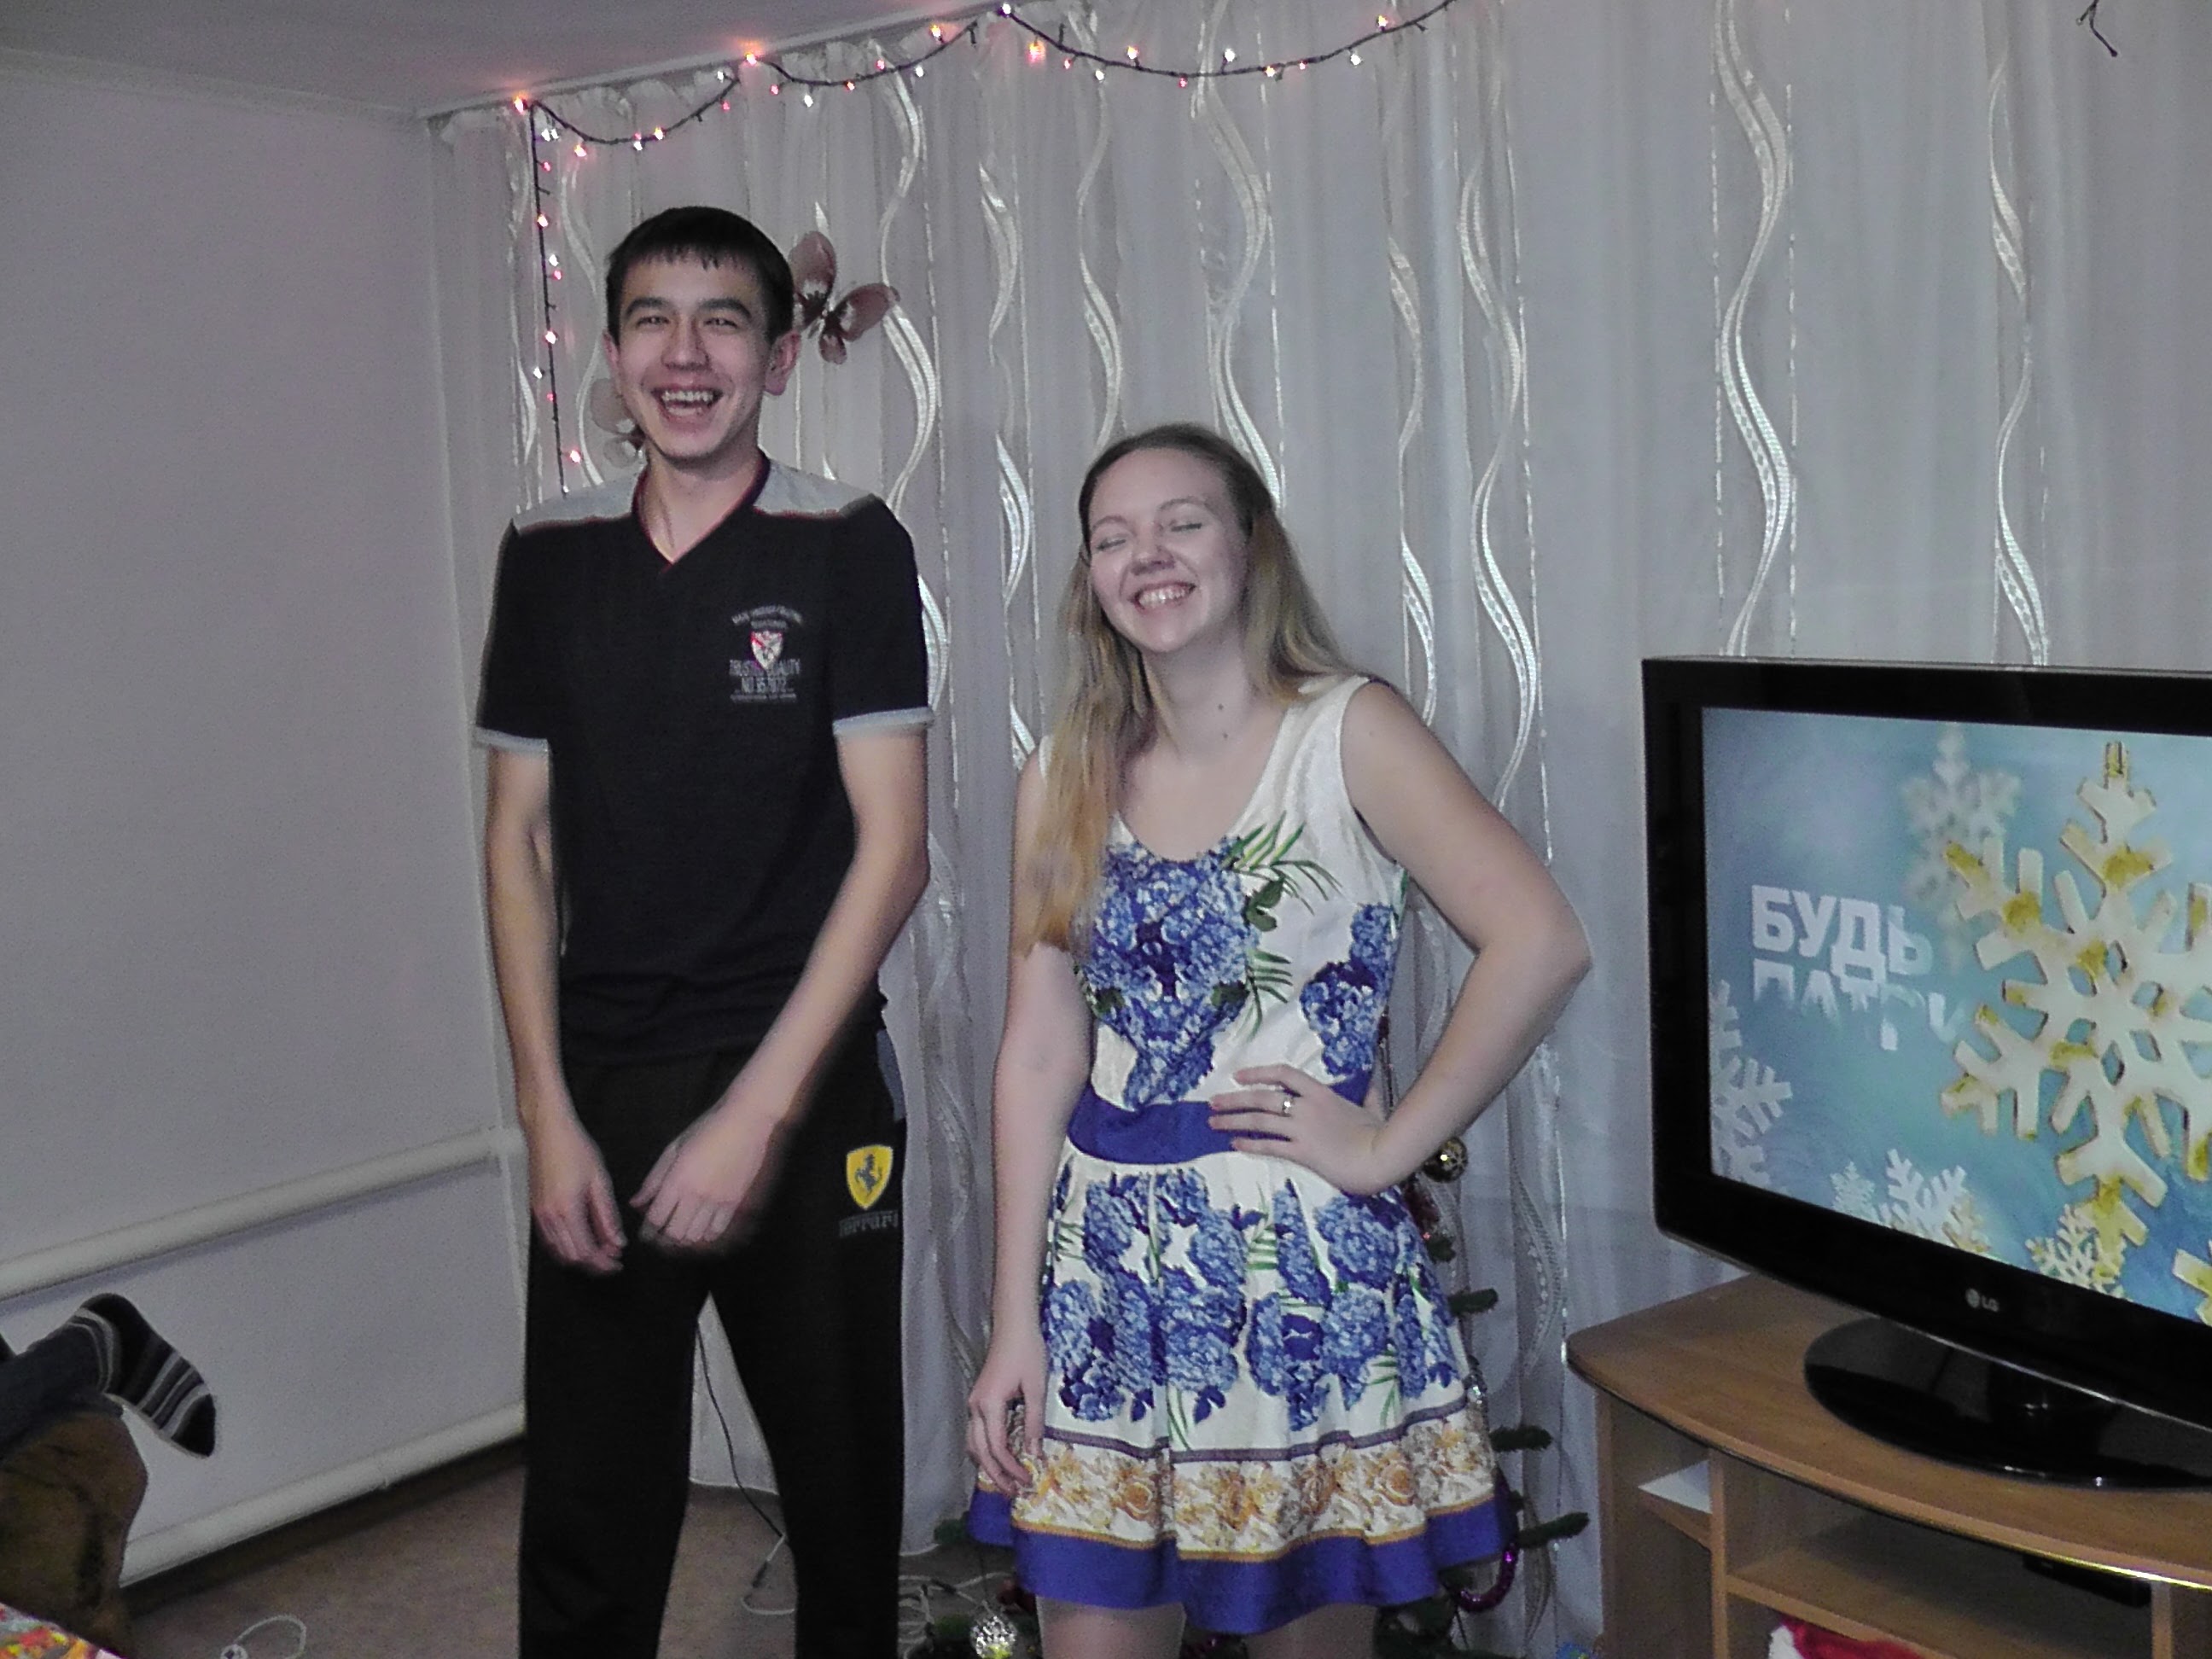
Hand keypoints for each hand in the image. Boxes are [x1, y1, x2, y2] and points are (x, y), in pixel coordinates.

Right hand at [525, 1107, 624, 1273]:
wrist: (547, 1130)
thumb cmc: (573, 1147)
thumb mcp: (600, 1181)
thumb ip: (608, 1216)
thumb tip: (616, 1241)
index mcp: (566, 1210)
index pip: (585, 1252)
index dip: (602, 1263)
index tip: (616, 1264)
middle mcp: (549, 1216)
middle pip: (570, 1256)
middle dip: (593, 1263)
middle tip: (611, 1260)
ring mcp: (539, 1214)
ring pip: (558, 1251)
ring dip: (579, 1256)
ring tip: (600, 1250)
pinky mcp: (536, 1209)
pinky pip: (550, 1239)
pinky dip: (566, 1246)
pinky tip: (581, 1239)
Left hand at [633, 1102, 785, 1251]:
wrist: (745, 1122)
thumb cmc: (706, 1129)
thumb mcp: (673, 1149)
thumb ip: (654, 1179)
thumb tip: (636, 1203)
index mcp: (677, 1179)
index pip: (656, 1218)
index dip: (647, 1231)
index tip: (645, 1235)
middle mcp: (695, 1194)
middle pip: (675, 1233)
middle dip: (664, 1240)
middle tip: (661, 1238)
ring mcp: (717, 1200)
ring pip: (696, 1235)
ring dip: (685, 1239)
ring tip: (681, 1234)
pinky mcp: (735, 1201)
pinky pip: (718, 1229)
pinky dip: (707, 1236)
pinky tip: (702, 1232)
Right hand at [966, 1323, 1045, 1495]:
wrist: (1013, 1324)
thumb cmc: (1027, 1351)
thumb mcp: (1036, 1388)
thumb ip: (1034, 1423)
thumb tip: (1034, 1455)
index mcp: (989, 1404)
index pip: (997, 1448)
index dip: (1012, 1468)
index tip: (1028, 1481)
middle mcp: (976, 1407)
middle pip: (980, 1452)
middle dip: (997, 1475)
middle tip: (1015, 1492)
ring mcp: (974, 1403)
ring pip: (974, 1444)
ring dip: (989, 1465)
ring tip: (1007, 1481)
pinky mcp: (979, 1400)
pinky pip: (978, 1433)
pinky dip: (987, 1451)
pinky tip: (1001, 1458)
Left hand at [1207, 1065, 1398, 1194]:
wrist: (1382, 1156)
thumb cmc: (1380, 1132)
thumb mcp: (1371, 1107)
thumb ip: (1366, 1097)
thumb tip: (1372, 1087)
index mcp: (1321, 1093)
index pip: (1284, 1074)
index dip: (1259, 1073)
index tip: (1239, 1076)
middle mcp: (1307, 1107)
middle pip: (1263, 1098)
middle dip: (1234, 1099)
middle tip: (1213, 1102)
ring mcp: (1303, 1129)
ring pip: (1260, 1121)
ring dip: (1233, 1120)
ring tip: (1213, 1122)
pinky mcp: (1303, 1152)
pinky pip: (1270, 1146)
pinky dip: (1250, 1144)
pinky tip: (1235, 1143)